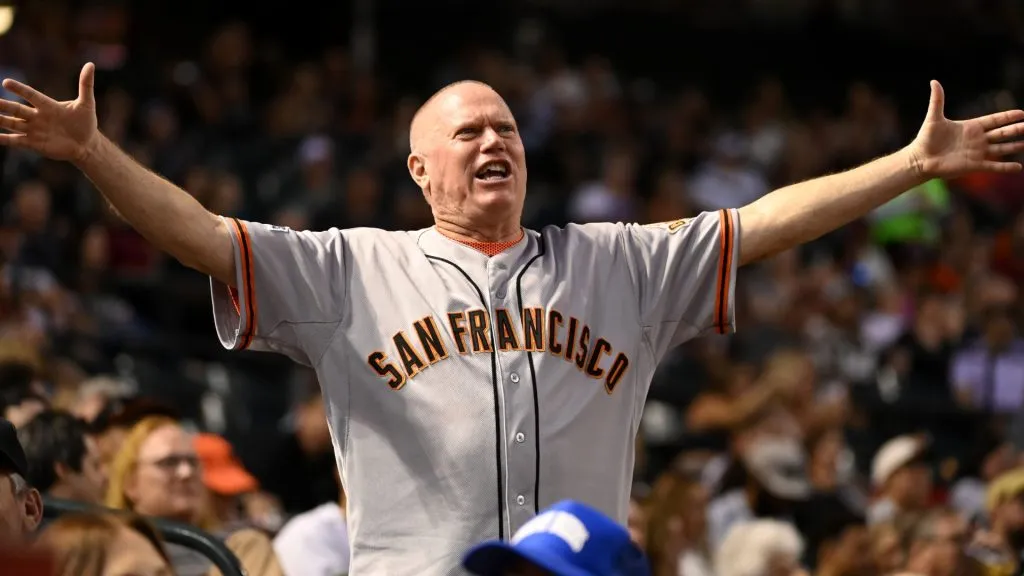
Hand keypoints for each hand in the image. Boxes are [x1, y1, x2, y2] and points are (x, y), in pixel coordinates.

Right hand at [0, 63, 98, 161]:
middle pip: (16, 109)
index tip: (6, 82)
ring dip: (0, 120)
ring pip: (12, 123)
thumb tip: (90, 64)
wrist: (87, 145)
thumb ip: (85, 85)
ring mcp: (34, 130)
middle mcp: (37, 116)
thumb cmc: (86, 123)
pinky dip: (5, 139)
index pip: (30, 95)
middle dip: (3, 105)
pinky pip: (16, 140)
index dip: (19, 89)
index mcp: (47, 105)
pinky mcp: (34, 144)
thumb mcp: (86, 104)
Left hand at [908, 80, 1023, 178]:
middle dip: (1016, 129)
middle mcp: (977, 139)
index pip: (994, 120)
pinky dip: (1006, 167)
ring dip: (1015, 146)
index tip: (1022, 113)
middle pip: (1002, 133)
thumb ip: (937, 100)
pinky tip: (1018, 167)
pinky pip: (994, 166)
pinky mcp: (974, 165)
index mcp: (970, 127)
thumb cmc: (926, 139)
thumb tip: (934, 81)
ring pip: (1001, 148)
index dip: (1007, 117)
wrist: (920, 159)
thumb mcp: (933, 118)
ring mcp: (977, 153)